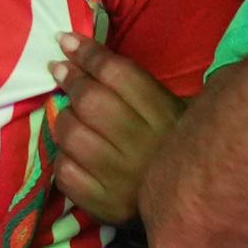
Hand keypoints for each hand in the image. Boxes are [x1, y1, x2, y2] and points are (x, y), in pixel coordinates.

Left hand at [45, 39, 181, 224]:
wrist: (187, 201)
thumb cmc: (169, 142)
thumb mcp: (164, 105)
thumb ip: (128, 80)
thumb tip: (72, 47)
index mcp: (166, 115)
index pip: (118, 74)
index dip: (87, 54)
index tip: (66, 41)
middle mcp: (145, 146)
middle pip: (91, 101)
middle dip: (71, 80)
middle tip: (60, 71)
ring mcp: (123, 179)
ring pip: (72, 136)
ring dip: (64, 120)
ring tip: (71, 116)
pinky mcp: (106, 206)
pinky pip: (66, 172)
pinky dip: (63, 158)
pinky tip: (74, 153)